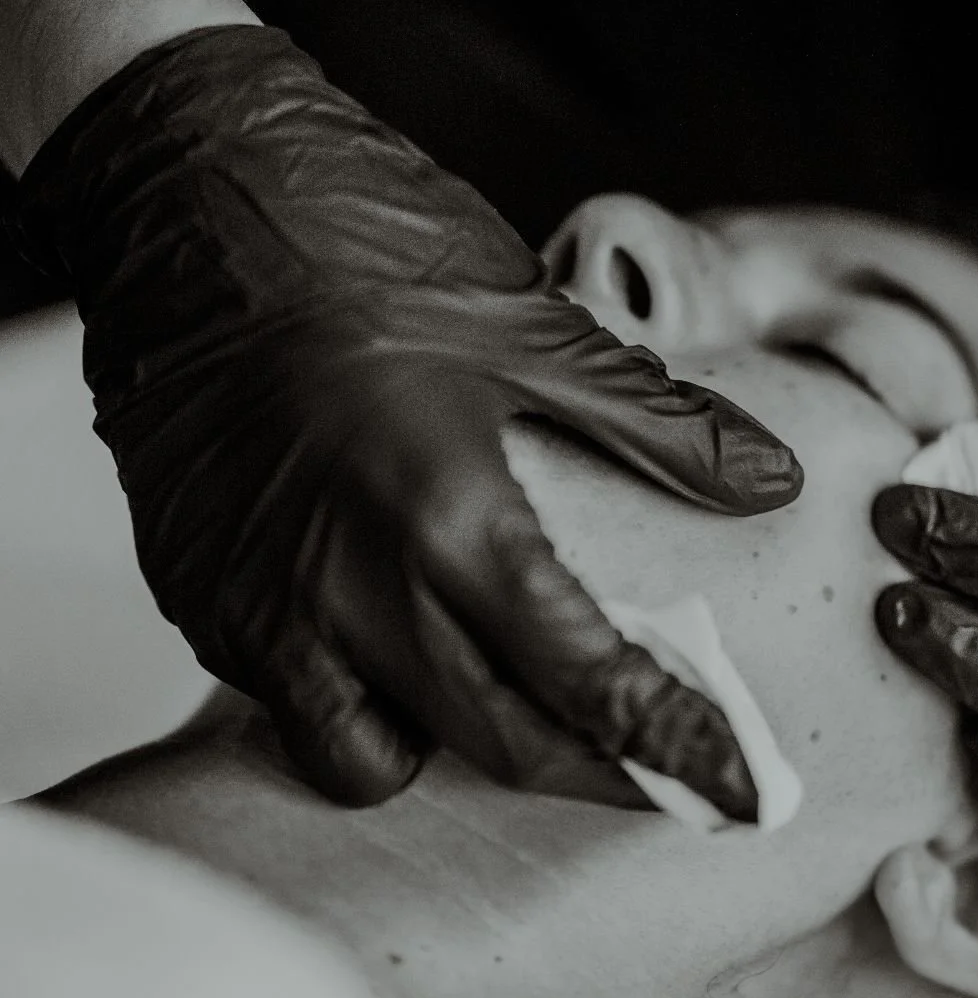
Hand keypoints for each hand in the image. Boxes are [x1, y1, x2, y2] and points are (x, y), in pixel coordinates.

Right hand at [12, 26, 799, 810]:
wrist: (185, 204)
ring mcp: (263, 608)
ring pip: (374, 761)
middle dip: (598, 772)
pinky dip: (355, 698)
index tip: (742, 793)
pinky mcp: (200, 601)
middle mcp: (353, 591)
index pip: (591, 685)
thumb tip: (773, 482)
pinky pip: (289, 702)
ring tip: (497, 684)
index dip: (679, 749)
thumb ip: (662, 427)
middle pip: (502, 748)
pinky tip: (386, 631)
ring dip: (456, 749)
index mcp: (451, 519)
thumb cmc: (361, 248)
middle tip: (657, 762)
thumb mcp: (535, 326)